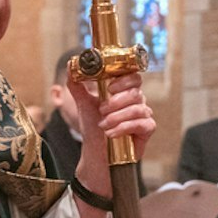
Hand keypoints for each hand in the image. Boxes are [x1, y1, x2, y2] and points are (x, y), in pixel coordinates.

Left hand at [69, 71, 155, 192]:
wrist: (96, 151)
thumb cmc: (93, 126)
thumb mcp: (83, 103)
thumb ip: (77, 85)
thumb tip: (71, 67)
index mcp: (124, 91)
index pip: (134, 77)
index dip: (124, 80)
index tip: (109, 87)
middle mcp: (137, 101)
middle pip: (136, 92)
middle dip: (117, 101)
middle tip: (102, 109)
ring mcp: (144, 115)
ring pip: (138, 108)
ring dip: (117, 116)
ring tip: (103, 125)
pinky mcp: (147, 129)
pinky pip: (142, 124)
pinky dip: (124, 128)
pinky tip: (111, 133)